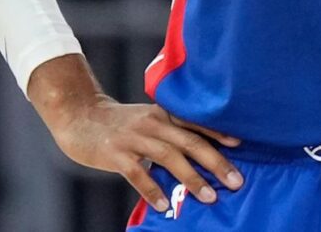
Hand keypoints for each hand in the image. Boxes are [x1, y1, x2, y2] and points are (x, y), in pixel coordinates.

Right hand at [42, 93, 245, 214]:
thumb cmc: (121, 123)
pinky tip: (162, 205)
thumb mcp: (148, 120)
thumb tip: (202, 155)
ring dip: (191, 178)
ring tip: (210, 196)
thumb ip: (171, 132)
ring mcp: (134, 138)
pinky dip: (151, 189)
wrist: (79, 116)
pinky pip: (137, 173)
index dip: (217, 133)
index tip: (241, 145)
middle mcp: (152, 123)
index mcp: (163, 114)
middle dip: (215, 162)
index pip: (195, 122)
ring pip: (168, 157)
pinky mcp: (115, 153)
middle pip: (189, 142)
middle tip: (236, 180)